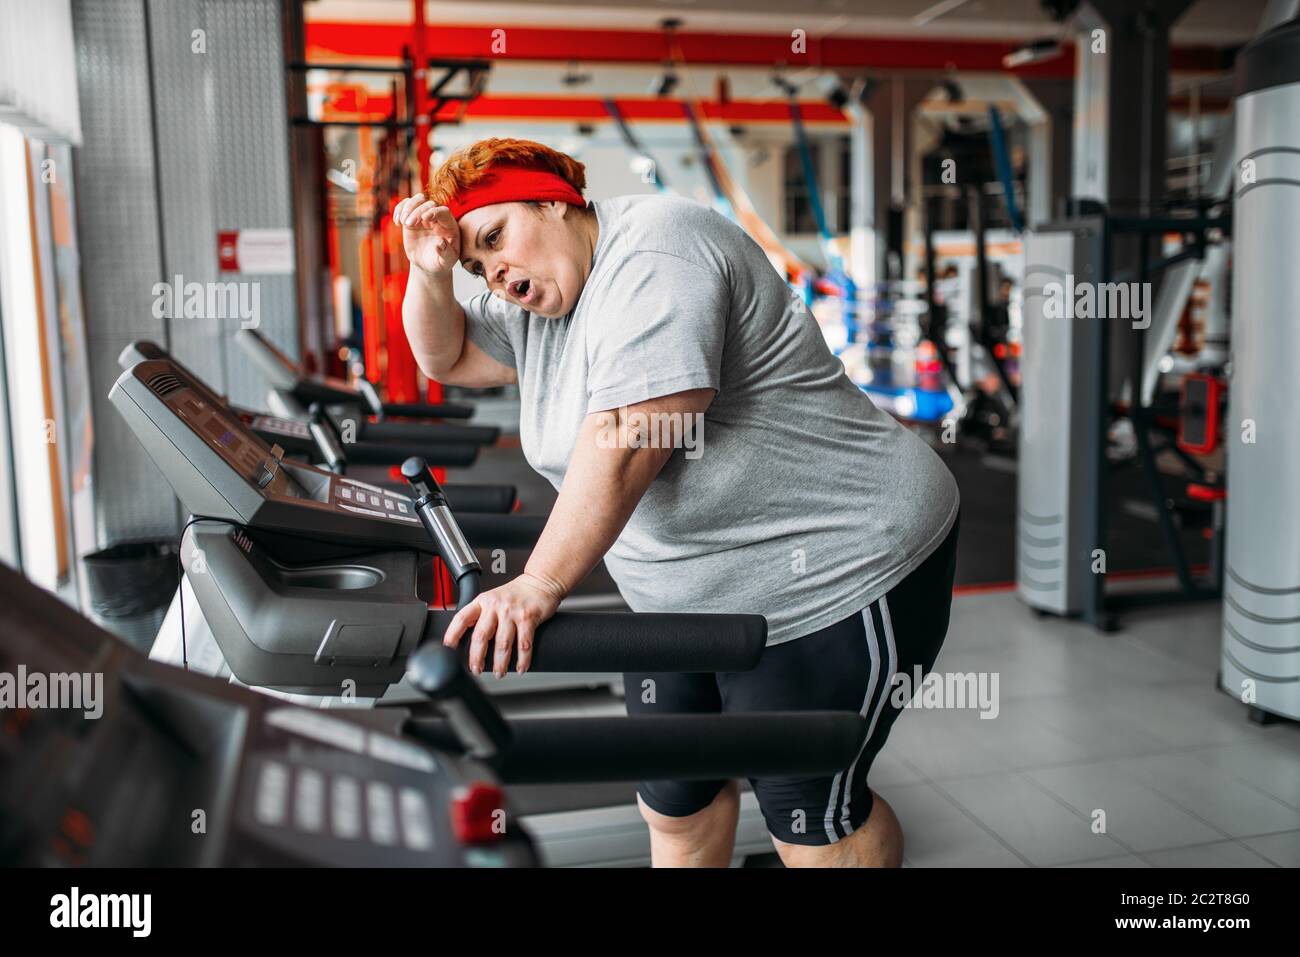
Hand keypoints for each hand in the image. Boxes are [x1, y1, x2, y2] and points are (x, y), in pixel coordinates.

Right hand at [393, 193, 459, 275]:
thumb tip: (440, 243)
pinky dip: (399, 209)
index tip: (424, 218)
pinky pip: (406, 205)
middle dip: (417, 211)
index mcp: (450, 226)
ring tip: (402, 222)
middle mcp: (438, 217)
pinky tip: (397, 222)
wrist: (428, 263)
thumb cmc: (440, 262)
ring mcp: (424, 215)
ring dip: (408, 207)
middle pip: (429, 203)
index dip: (434, 212)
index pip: (444, 211)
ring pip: (417, 200)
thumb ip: (446, 253)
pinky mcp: (412, 217)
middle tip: (408, 224)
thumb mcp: (446, 262)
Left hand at [442, 573, 565, 677]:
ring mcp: (512, 612)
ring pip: (502, 643)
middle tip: (476, 669)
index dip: (453, 633)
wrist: (541, 582)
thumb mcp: (493, 598)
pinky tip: (521, 668)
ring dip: (500, 663)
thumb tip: (469, 639)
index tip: (449, 648)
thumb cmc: (517, 594)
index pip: (462, 617)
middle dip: (477, 657)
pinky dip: (522, 660)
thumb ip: (481, 614)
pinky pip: (524, 644)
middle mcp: (496, 606)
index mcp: (483, 601)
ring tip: (499, 673)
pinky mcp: (528, 618)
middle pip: (481, 635)